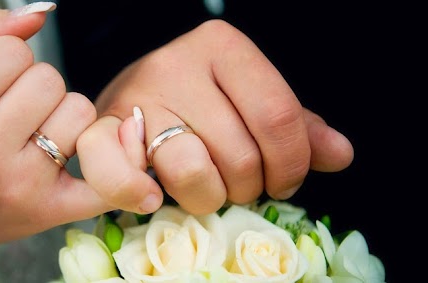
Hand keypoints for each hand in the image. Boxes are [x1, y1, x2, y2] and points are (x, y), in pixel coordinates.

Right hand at [0, 5, 109, 252]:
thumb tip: (39, 14)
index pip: (11, 51)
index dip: (7, 60)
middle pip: (49, 78)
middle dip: (36, 88)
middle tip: (14, 114)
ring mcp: (20, 186)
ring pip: (79, 110)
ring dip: (64, 115)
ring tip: (35, 135)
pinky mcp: (51, 211)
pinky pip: (107, 177)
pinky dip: (118, 164)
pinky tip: (112, 155)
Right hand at [77, 20, 353, 214]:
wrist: (131, 92)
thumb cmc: (199, 100)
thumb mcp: (250, 101)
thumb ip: (296, 126)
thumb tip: (339, 155)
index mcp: (223, 47)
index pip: (277, 115)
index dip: (291, 163)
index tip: (284, 181)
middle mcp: (176, 64)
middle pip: (240, 153)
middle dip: (250, 187)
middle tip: (242, 184)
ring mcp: (136, 98)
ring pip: (192, 172)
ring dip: (207, 197)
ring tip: (207, 187)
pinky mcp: (103, 131)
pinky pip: (118, 174)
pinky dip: (134, 194)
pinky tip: (152, 199)